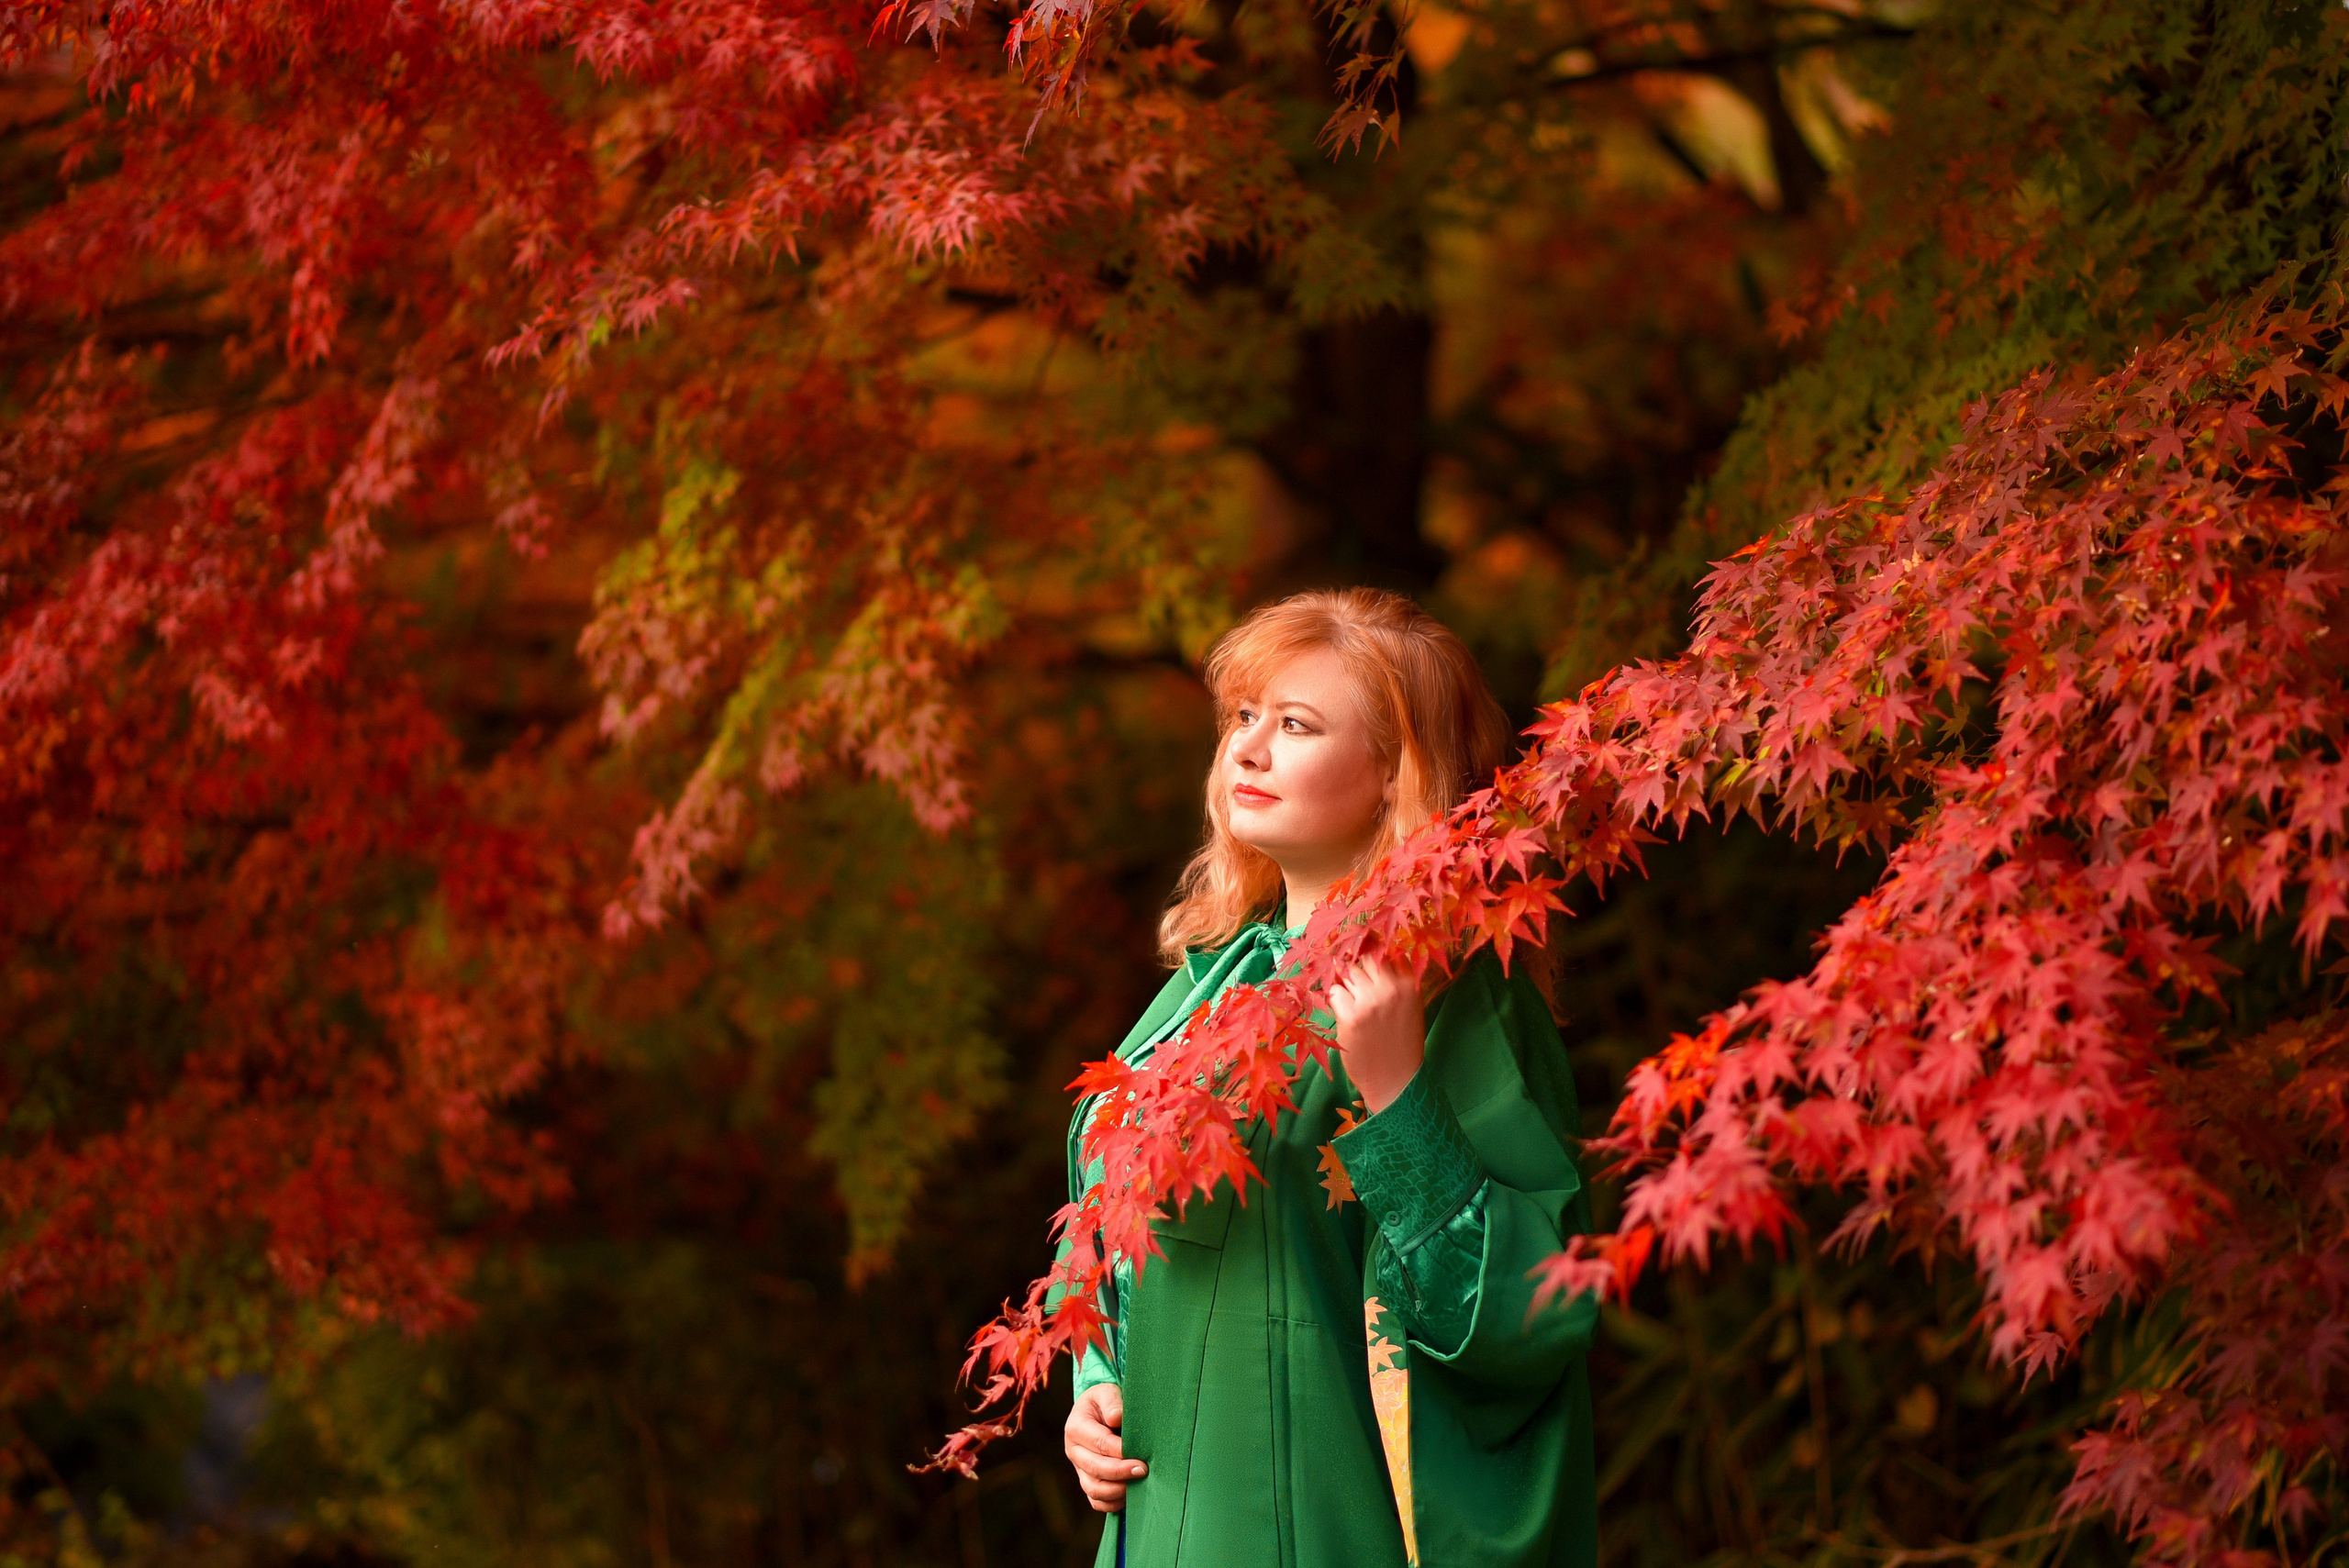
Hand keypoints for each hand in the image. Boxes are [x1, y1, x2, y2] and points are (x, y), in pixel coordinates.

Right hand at [1065, 1383, 1143, 1512]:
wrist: (1099, 1412)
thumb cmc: (1107, 1402)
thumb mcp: (1107, 1392)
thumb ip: (1112, 1401)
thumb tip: (1117, 1418)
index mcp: (1076, 1427)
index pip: (1099, 1443)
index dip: (1120, 1452)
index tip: (1141, 1457)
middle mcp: (1073, 1451)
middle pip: (1095, 1468)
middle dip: (1121, 1472)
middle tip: (1144, 1471)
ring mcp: (1079, 1469)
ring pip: (1093, 1489)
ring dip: (1118, 1490)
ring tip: (1139, 1485)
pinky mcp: (1087, 1481)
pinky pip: (1096, 1502)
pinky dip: (1112, 1503)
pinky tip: (1131, 1496)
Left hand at [1328, 955, 1424, 1113]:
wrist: (1396, 1081)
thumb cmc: (1401, 1043)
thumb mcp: (1410, 1007)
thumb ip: (1396, 981)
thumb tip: (1371, 954)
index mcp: (1409, 985)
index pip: (1386, 950)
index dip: (1371, 950)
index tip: (1362, 952)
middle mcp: (1391, 989)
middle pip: (1364, 957)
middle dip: (1355, 964)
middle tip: (1352, 980)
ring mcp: (1370, 1002)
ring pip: (1346, 973)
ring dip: (1344, 983)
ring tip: (1352, 1002)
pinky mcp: (1350, 1017)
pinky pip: (1334, 992)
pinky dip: (1335, 1000)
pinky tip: (1343, 1013)